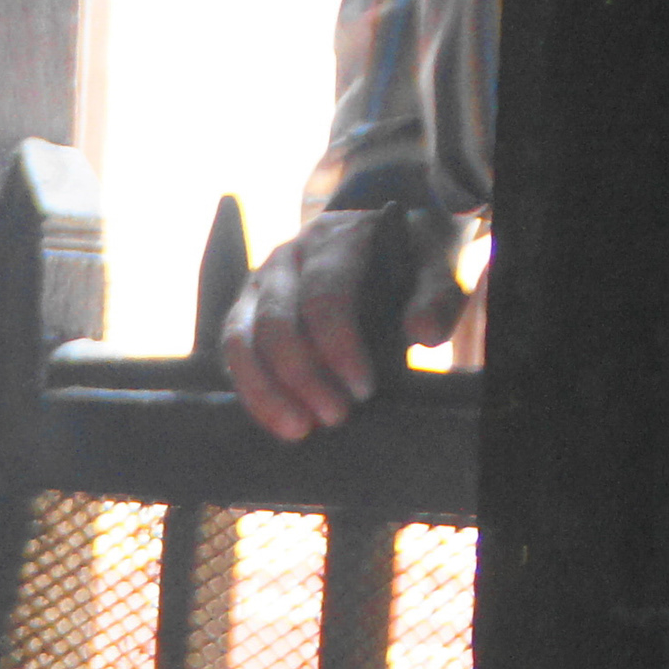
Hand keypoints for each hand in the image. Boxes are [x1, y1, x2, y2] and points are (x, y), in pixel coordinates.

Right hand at [219, 208, 470, 441]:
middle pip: (276, 323)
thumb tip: (422, 333)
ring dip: (265, 392)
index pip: (324, 297)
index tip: (364, 390)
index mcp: (334, 239)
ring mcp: (256, 284)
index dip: (339, 349)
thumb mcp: (435, 263)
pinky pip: (232, 356)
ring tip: (298, 429)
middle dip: (302, 378)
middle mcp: (285, 256)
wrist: (375, 239)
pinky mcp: (242, 312)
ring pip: (239, 342)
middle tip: (335, 417)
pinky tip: (280, 419)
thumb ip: (436, 295)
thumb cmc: (406, 257)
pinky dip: (253, 392)